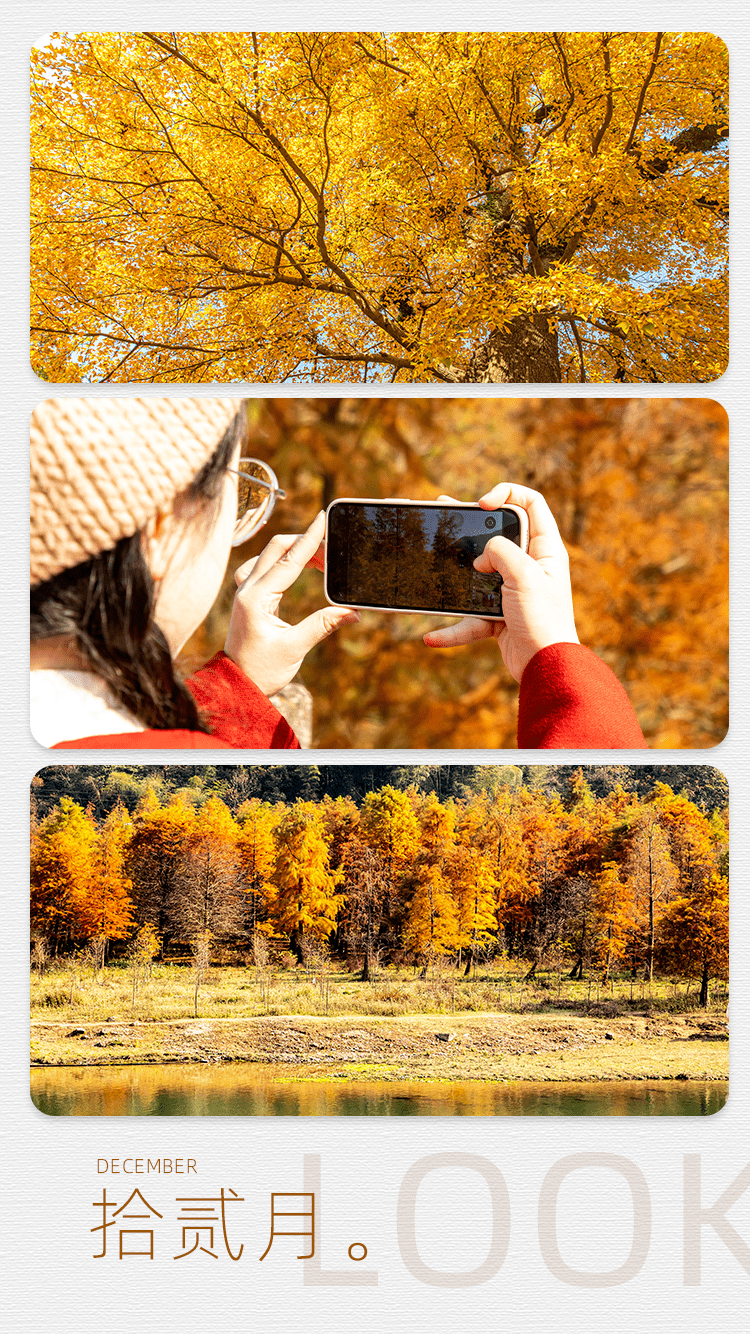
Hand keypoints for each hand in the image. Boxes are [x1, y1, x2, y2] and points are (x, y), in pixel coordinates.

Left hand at [224, 512, 359, 696]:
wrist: (237, 685)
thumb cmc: (262, 671)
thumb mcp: (295, 648)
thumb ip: (323, 625)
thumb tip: (352, 612)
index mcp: (257, 598)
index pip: (288, 560)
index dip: (309, 538)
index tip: (323, 518)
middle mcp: (247, 589)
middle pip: (276, 548)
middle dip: (305, 542)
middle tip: (332, 549)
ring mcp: (244, 591)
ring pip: (268, 555)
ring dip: (294, 550)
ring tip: (320, 561)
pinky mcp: (248, 597)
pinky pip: (263, 566)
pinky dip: (282, 561)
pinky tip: (294, 568)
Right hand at [423, 484, 578, 680]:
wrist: (546, 667)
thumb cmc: (543, 620)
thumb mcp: (524, 574)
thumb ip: (500, 551)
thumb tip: (482, 556)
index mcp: (545, 549)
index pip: (531, 503)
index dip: (507, 493)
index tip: (483, 504)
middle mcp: (531, 566)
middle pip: (498, 535)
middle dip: (471, 523)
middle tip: (445, 508)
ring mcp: (513, 591)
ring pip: (478, 574)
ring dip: (455, 572)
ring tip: (431, 555)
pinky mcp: (500, 616)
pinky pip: (470, 618)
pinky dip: (452, 629)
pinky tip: (432, 637)